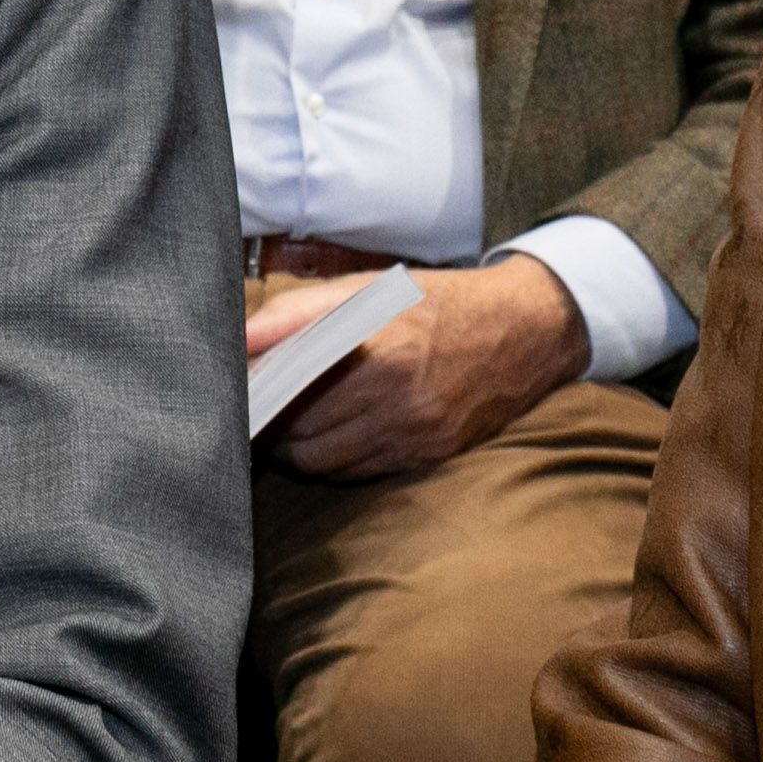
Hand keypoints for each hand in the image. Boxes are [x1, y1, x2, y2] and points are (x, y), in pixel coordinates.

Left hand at [252, 256, 587, 480]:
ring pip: (319, 461)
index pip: (283, 387)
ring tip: (294, 418)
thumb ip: (296, 313)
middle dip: (270, 418)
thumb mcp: (366, 289)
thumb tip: (238, 338)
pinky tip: (333, 432)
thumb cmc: (434, 304)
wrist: (524, 331)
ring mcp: (411, 432)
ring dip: (294, 446)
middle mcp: (393, 395)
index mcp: (373, 346)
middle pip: (296, 430)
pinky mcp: (425, 456)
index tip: (240, 384)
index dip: (254, 390)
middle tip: (262, 400)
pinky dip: (331, 459)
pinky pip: (354, 472)